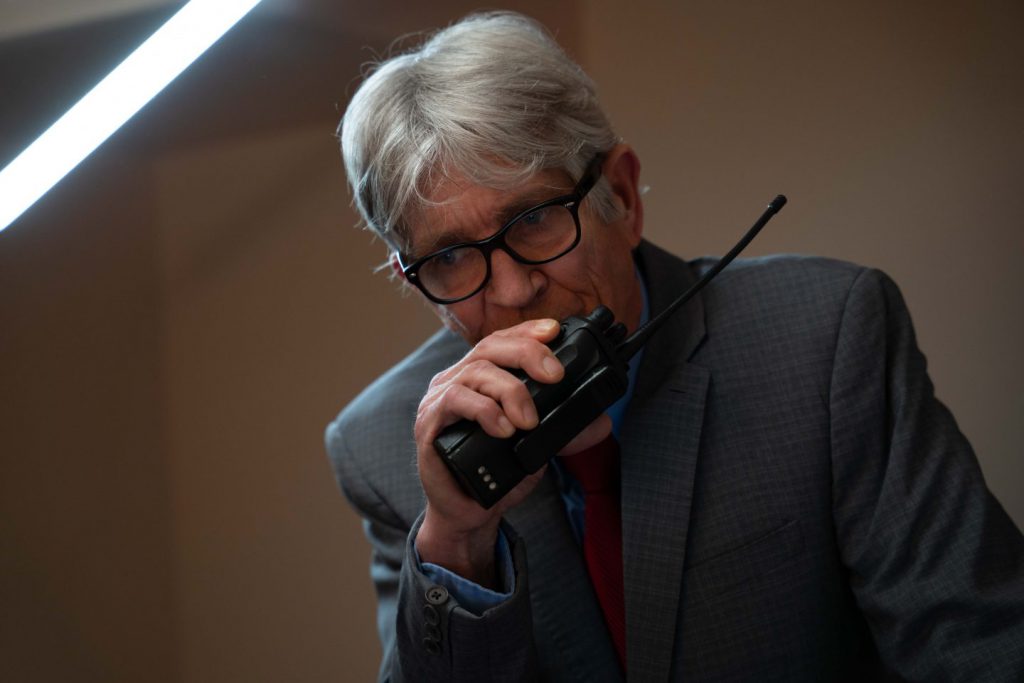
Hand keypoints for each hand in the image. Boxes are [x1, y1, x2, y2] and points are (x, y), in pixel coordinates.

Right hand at [414, 318, 607, 586]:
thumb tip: (602, 421)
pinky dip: (484, 411)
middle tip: (555, 376)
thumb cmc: (497, 471)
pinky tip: (504, 429)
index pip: (502, 340)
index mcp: (480, 377)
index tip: (554, 331)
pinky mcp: (429, 423)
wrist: (468, 512)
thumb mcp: (537, 446)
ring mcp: (439, 399)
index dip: (527, 330)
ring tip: (529, 421)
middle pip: (489, 347)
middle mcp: (456, 380)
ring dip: (510, 390)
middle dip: (526, 353)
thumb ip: (564, 429)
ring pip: (475, 372)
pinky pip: (454, 401)